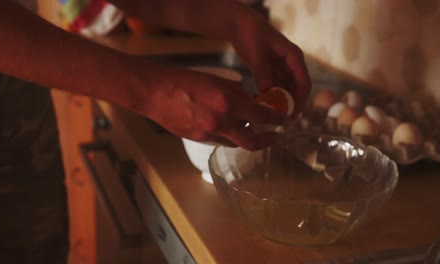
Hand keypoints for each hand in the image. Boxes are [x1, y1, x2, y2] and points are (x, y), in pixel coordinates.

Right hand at [133, 63, 288, 149]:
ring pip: (236, 142)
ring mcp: (209, 134)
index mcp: (229, 102)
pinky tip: (227, 126)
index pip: (263, 116)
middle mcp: (222, 121)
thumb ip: (237, 93)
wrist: (155, 93)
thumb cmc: (185, 80)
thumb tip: (253, 102)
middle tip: (273, 135)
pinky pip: (220, 141)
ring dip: (246, 137)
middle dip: (267, 141)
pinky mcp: (199, 140)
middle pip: (253, 141)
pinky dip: (228, 136)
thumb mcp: (217, 80)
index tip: (284, 121)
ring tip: (249, 129)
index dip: (277, 121)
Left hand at [231, 10, 311, 116]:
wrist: (240, 25)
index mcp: (294, 58)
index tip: (293, 115)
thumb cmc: (251, 34)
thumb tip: (266, 93)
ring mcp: (281, 68)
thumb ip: (262, 72)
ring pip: (284, 90)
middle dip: (290, 105)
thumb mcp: (257, 52)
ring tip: (270, 115)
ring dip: (279, 102)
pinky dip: (269, 97)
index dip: (300, 100)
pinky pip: (274, 88)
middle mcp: (290, 64)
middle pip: (296, 89)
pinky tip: (260, 105)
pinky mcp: (270, 72)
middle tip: (280, 120)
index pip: (304, 82)